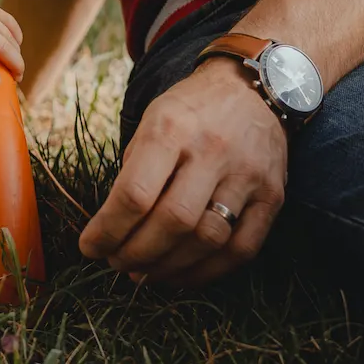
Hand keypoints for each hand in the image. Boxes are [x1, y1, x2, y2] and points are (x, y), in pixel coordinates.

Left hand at [79, 56, 285, 286]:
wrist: (254, 89)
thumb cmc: (191, 109)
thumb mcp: (152, 120)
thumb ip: (135, 170)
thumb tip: (111, 229)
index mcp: (172, 128)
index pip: (136, 194)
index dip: (108, 230)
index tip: (90, 247)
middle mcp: (213, 151)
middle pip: (173, 222)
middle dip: (136, 253)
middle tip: (116, 263)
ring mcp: (248, 175)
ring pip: (207, 240)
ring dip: (168, 267)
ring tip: (143, 273)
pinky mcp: (273, 196)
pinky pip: (241, 249)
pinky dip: (207, 272)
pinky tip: (181, 275)